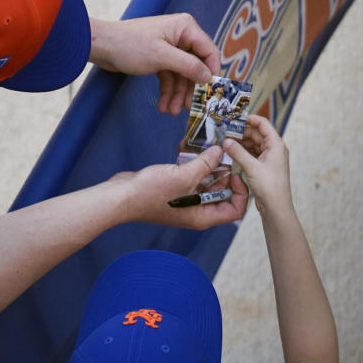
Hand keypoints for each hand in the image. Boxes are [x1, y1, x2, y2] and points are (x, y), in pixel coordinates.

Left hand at [89, 15, 220, 115]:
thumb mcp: (162, 57)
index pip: (208, 51)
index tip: (211, 93)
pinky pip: (169, 77)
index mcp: (186, 28)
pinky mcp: (158, 58)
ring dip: (177, 94)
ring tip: (170, 111)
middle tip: (187, 109)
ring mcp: (169, 48)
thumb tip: (208, 77)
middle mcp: (180, 36)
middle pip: (195, 66)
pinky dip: (167, 91)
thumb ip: (188, 66)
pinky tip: (163, 105)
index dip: (211, 73)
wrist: (101, 46)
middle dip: (190, 89)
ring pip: (181, 75)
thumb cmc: (130, 45)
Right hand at [112, 146, 247, 229]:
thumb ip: (206, 164)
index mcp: (204, 217)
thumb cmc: (150, 194)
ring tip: (205, 146)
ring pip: (205, 182)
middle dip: (223, 172)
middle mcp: (197, 211)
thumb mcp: (184, 176)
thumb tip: (220, 152)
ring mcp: (185, 201)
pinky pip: (190, 177)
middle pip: (221, 193)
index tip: (235, 173)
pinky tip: (186, 147)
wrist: (121, 197)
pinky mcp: (174, 190)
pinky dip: (190, 163)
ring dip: (205, 164)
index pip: (235, 210)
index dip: (240, 192)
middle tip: (222, 153)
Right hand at [222, 115, 291, 214]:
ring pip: (253, 144)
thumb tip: (226, 141)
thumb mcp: (251, 166)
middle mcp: (274, 149)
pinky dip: (242, 153)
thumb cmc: (269, 186)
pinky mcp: (263, 167)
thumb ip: (237, 152)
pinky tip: (232, 154)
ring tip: (226, 143)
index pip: (263, 124)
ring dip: (241, 143)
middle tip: (225, 133)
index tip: (234, 119)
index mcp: (276, 144)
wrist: (276, 206)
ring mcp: (269, 158)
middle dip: (241, 132)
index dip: (249, 119)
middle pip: (256, 134)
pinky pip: (252, 154)